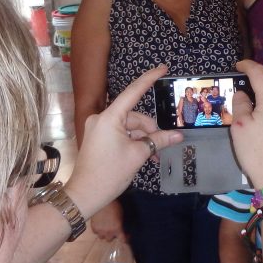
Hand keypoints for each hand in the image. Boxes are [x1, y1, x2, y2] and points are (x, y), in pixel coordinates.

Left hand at [67, 65, 182, 219]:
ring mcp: (98, 128)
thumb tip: (178, 135)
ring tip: (151, 159)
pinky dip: (132, 143)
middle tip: (160, 150)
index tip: (163, 67)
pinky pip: (120, 134)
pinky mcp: (98, 138)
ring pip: (129, 127)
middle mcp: (101, 118)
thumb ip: (158, 141)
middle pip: (134, 117)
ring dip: (142, 140)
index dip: (149, 79)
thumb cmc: (109, 173)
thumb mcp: (138, 155)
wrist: (84, 194)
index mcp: (109, 117)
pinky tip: (141, 157)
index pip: (133, 92)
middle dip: (149, 131)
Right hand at [90, 201, 124, 240]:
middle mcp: (109, 232)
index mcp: (117, 229)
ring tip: (104, 227)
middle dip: (111, 235)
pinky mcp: (94, 227)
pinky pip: (96, 232)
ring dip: (104, 233)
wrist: (102, 201)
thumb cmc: (114, 205)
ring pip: (102, 237)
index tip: (126, 235)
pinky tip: (99, 224)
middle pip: (110, 239)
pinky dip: (97, 229)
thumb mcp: (121, 215)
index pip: (123, 240)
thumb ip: (120, 223)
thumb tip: (120, 226)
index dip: (125, 238)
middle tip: (112, 229)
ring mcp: (100, 231)